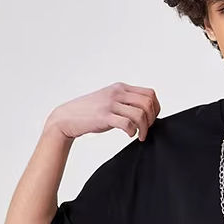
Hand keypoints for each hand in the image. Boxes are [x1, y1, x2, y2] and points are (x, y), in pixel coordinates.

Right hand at [45, 82, 160, 140]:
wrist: (67, 117)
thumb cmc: (90, 112)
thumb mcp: (110, 100)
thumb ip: (126, 102)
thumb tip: (146, 112)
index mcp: (120, 88)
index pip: (150, 93)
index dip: (155, 108)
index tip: (151, 120)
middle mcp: (117, 93)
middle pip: (148, 103)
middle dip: (151, 119)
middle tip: (146, 130)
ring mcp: (110, 104)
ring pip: (140, 114)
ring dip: (144, 128)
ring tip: (140, 135)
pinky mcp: (104, 116)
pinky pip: (128, 124)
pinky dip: (133, 132)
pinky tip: (130, 135)